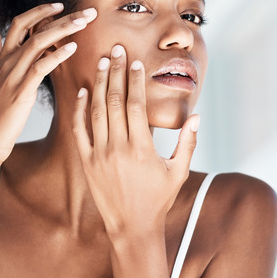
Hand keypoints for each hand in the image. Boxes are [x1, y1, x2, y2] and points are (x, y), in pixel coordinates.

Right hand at [0, 3, 96, 161]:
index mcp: (2, 57)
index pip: (20, 23)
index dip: (40, 11)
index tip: (60, 5)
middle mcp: (8, 61)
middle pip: (34, 28)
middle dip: (62, 16)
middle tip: (87, 11)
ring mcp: (14, 75)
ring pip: (39, 42)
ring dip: (64, 29)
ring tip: (85, 22)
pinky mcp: (21, 91)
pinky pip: (40, 67)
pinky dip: (57, 56)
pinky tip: (73, 49)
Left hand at [72, 44, 200, 237]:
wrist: (132, 227)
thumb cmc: (158, 199)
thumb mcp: (178, 172)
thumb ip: (188, 143)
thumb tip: (197, 116)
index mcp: (141, 148)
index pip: (135, 104)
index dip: (134, 80)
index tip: (134, 61)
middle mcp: (118, 148)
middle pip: (114, 100)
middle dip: (114, 72)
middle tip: (115, 50)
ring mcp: (99, 154)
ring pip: (96, 110)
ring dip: (97, 83)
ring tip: (100, 61)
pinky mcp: (86, 161)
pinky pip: (80, 129)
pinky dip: (80, 108)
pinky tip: (82, 91)